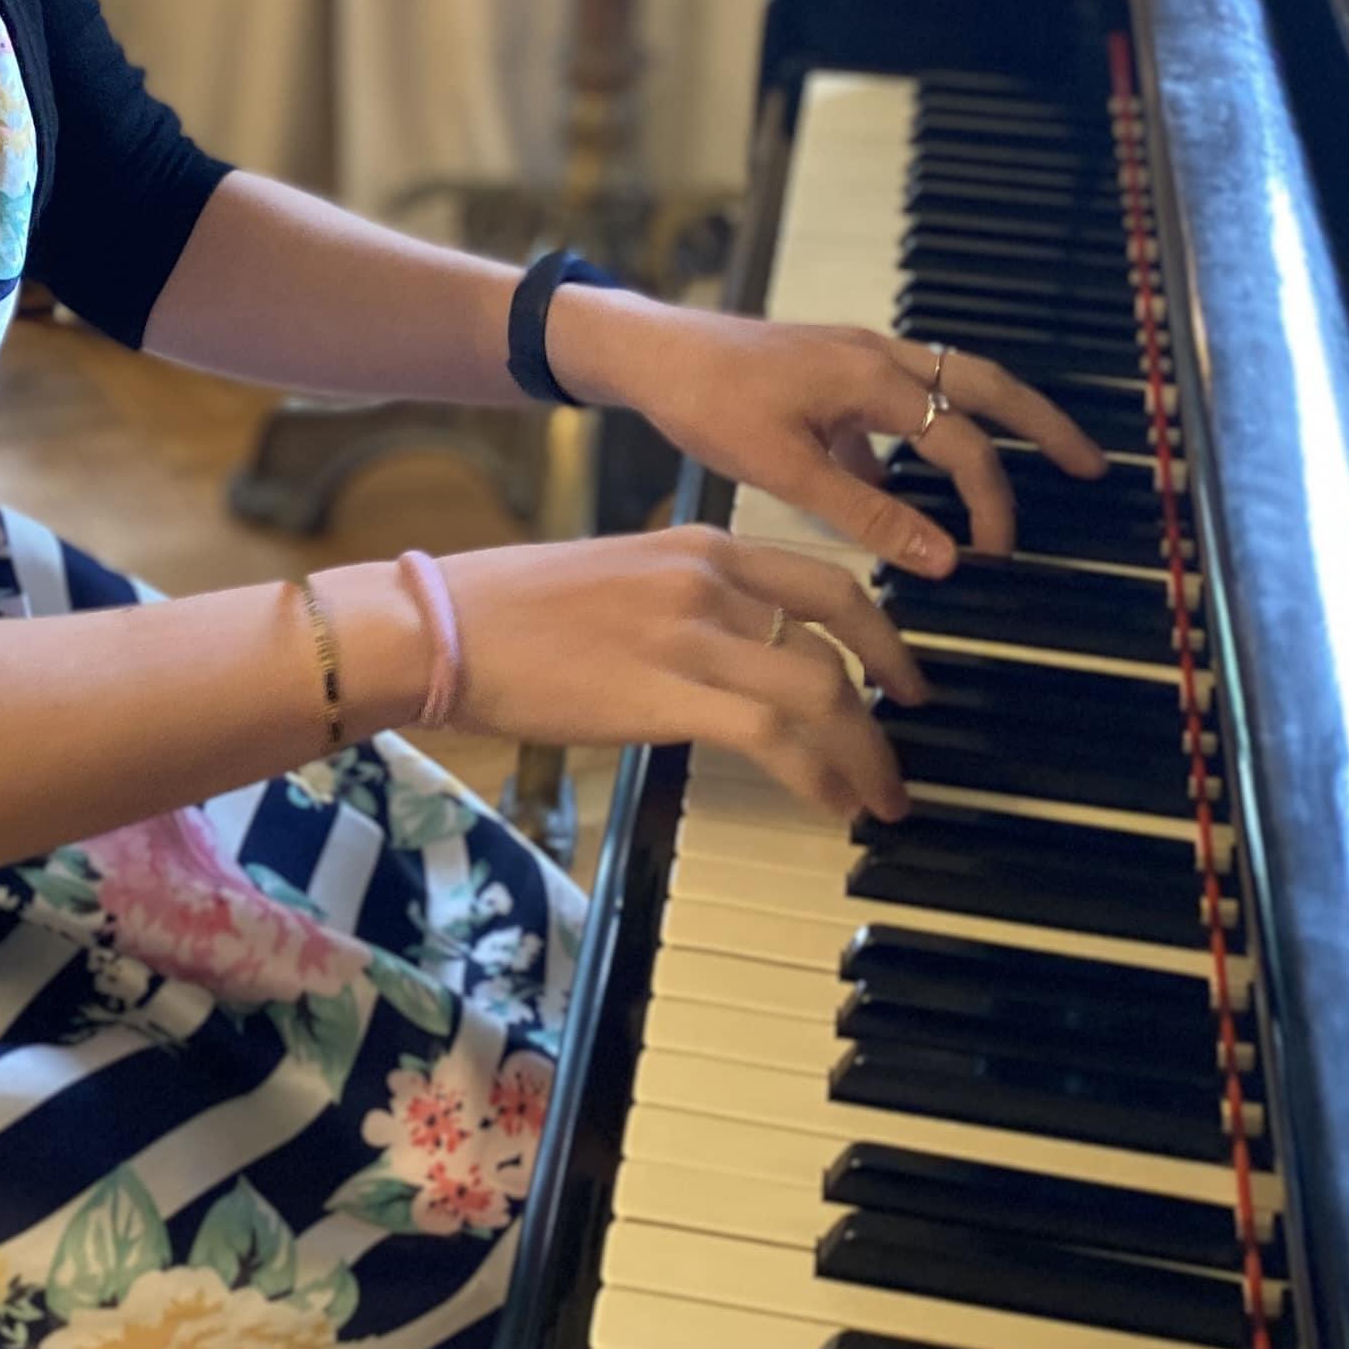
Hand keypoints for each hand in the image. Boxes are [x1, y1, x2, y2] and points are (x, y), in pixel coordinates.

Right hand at [353, 527, 925, 821]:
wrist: (444, 626)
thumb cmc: (510, 609)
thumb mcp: (617, 575)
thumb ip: (683, 600)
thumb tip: (728, 651)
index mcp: (701, 545)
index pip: (826, 580)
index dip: (881, 632)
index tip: (898, 672)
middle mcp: (710, 580)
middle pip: (839, 636)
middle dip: (891, 695)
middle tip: (903, 743)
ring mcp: (691, 635)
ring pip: (821, 690)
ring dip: (866, 753)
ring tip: (880, 797)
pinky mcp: (667, 693)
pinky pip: (776, 737)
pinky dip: (819, 775)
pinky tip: (831, 803)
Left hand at [547, 288, 1111, 576]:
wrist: (647, 353)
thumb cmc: (706, 402)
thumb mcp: (784, 469)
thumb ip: (866, 514)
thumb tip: (944, 559)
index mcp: (871, 377)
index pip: (962, 442)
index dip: (991, 501)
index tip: (997, 553)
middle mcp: (876, 355)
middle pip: (984, 385)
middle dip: (1043, 424)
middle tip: (1090, 465)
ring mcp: (855, 357)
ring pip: (947, 383)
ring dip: (989, 421)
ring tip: (1025, 461)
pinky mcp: (831, 370)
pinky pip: (897, 398)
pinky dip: (919, 433)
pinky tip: (903, 485)